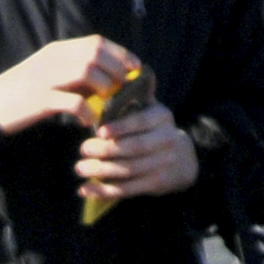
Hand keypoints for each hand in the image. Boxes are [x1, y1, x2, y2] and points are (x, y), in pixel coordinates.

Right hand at [0, 34, 147, 135]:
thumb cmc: (26, 92)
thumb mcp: (51, 75)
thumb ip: (76, 72)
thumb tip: (109, 78)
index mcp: (58, 50)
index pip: (96, 42)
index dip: (120, 53)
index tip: (135, 67)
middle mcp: (53, 59)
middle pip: (95, 53)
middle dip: (116, 69)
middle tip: (124, 87)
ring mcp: (46, 77)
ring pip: (86, 71)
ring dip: (104, 87)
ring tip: (109, 102)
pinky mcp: (40, 99)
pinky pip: (72, 102)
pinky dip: (87, 111)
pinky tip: (89, 121)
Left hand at [72, 98, 196, 204]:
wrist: (183, 159)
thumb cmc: (156, 129)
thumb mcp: (152, 109)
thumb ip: (139, 94)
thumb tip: (130, 71)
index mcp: (162, 118)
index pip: (140, 122)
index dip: (120, 128)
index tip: (100, 131)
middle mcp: (167, 141)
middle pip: (133, 148)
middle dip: (106, 150)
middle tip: (83, 149)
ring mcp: (163, 164)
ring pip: (128, 170)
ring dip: (101, 171)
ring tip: (80, 168)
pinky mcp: (156, 184)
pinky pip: (127, 189)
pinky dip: (104, 191)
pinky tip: (84, 190)